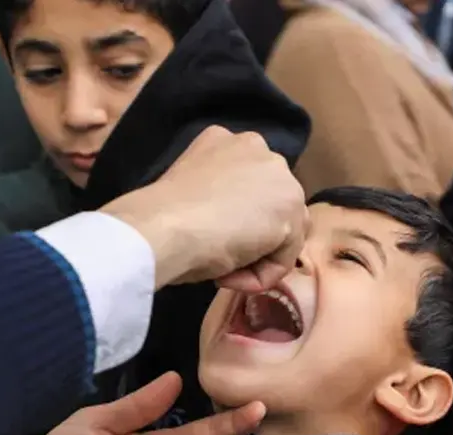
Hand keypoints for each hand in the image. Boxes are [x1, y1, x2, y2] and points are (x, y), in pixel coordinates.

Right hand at [102, 126, 308, 292]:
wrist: (162, 227)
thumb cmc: (161, 215)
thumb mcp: (190, 194)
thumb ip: (216, 198)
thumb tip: (228, 227)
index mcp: (226, 140)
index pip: (247, 185)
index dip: (232, 219)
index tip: (207, 238)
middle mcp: (259, 149)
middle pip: (272, 205)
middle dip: (251, 237)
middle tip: (219, 257)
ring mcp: (280, 176)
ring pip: (282, 231)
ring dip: (255, 258)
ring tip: (222, 270)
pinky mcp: (291, 209)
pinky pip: (283, 257)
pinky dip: (259, 277)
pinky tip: (228, 275)